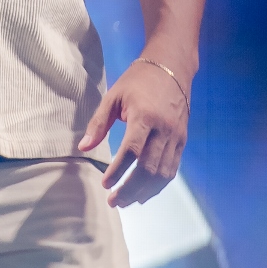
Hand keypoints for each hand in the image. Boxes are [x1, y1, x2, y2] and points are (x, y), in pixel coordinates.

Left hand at [77, 57, 189, 206]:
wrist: (172, 67)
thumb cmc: (138, 81)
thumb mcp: (114, 97)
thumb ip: (99, 123)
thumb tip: (84, 147)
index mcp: (145, 116)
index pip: (131, 151)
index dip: (118, 171)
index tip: (105, 184)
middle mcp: (164, 129)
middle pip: (149, 168)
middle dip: (130, 189)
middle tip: (114, 201)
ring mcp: (176, 136)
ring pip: (162, 173)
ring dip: (144, 192)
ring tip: (127, 201)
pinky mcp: (182, 140)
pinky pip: (172, 169)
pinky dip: (159, 185)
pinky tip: (145, 192)